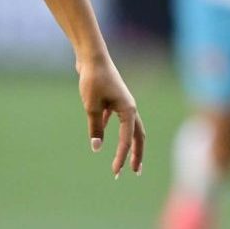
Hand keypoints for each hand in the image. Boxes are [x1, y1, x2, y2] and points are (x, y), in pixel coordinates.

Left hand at [79, 52, 145, 177]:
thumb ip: (95, 127)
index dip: (122, 157)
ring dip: (130, 144)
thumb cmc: (93, 79)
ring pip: (131, 128)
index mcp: (128, 110)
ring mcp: (123, 103)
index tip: (116, 171)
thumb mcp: (91, 106)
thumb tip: (97, 147)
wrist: (91, 57)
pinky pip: (117, 119)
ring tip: (127, 159)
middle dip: (137, 154)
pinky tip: (104, 136)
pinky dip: (115, 129)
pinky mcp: (114, 99)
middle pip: (138, 136)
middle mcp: (130, 107)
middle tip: (135, 172)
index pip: (126, 139)